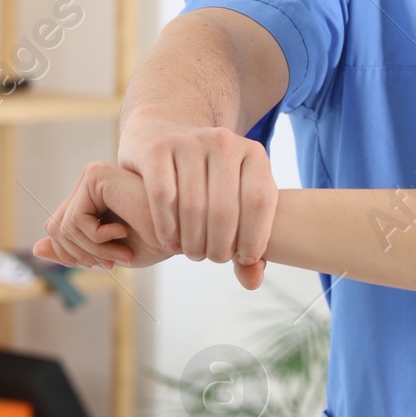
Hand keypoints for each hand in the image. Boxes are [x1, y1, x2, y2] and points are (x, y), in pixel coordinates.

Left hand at [35, 161, 168, 272]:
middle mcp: (90, 184)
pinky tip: (122, 233)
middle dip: (80, 255)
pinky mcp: (95, 175)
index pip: (58, 230)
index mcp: (93, 199)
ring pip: (62, 226)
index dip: (74, 256)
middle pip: (55, 227)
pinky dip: (96, 238)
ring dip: (93, 250)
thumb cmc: (155, 242)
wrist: (184, 232)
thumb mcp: (106, 254)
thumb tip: (35, 249)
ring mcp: (92, 177)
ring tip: (122, 252)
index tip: (106, 265)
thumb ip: (72, 251)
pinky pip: (75, 218)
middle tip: (112, 264)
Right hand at [111, 112, 278, 284]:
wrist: (162, 134)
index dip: (253, 239)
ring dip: (192, 241)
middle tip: (210, 257)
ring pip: (193, 207)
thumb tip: (253, 282)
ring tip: (191, 252)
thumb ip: (248, 241)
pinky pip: (162, 197)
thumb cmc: (205, 179)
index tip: (242, 258)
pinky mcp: (156, 148)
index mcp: (253, 153)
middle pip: (225, 210)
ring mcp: (188, 141)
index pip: (259, 202)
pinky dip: (166, 227)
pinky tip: (170, 242)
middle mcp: (223, 142)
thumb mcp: (234, 202)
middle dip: (218, 246)